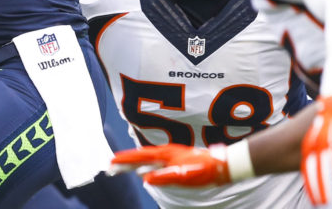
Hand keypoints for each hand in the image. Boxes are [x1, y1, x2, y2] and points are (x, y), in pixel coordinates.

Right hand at [111, 143, 230, 186]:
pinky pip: (154, 162)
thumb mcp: (184, 176)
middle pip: (140, 157)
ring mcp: (170, 155)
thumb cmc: (204, 171)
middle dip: (124, 161)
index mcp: (165, 155)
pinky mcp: (175, 160)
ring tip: (120, 168)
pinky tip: (143, 171)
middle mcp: (165, 153)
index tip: (111, 162)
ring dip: (133, 163)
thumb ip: (164, 177)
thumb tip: (144, 178)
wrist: (222, 165)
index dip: (125, 160)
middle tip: (109, 166)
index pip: (140, 157)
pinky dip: (144, 165)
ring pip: (146, 159)